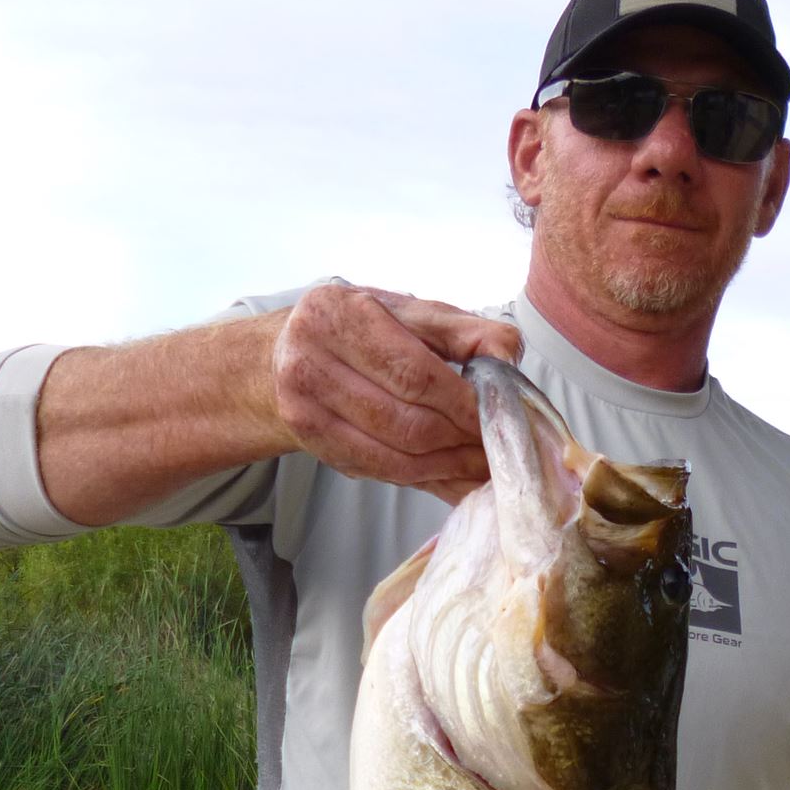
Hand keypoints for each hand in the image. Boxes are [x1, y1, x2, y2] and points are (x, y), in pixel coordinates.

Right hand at [266, 285, 520, 501]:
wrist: (281, 356)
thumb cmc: (357, 329)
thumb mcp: (409, 313)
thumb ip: (464, 331)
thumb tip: (509, 360)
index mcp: (341, 315)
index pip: (415, 373)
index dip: (462, 403)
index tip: (496, 418)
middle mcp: (310, 359)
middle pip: (406, 419)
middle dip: (460, 439)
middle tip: (495, 449)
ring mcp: (303, 406)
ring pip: (395, 452)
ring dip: (446, 464)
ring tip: (478, 463)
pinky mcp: (309, 441)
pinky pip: (379, 469)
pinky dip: (422, 476)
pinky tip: (448, 471)